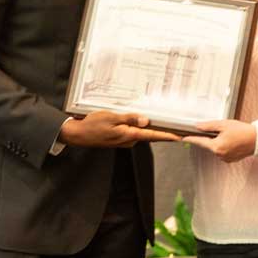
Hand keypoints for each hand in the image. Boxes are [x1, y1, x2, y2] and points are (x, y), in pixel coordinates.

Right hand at [59, 110, 180, 147]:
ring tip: (161, 120)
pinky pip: (133, 132)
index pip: (152, 135)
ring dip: (150, 128)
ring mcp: (124, 140)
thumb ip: (129, 118)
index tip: (179, 137)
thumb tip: (146, 121)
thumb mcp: (111, 117)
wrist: (78, 134)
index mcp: (128, 135)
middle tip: (176, 126)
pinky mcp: (119, 138)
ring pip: (141, 133)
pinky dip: (138, 127)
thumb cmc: (93, 124)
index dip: (167, 136)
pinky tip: (140, 121)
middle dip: (162, 131)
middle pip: (149, 135)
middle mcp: (129, 140)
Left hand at [183, 120, 255, 162]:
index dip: (191, 139)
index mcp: (217, 147)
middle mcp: (220, 155)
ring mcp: (225, 159)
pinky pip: (223, 152)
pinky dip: (224, 146)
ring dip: (219, 141)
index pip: (200, 142)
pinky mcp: (230, 160)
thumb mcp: (224, 124)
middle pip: (209, 144)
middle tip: (221, 129)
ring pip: (216, 148)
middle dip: (211, 137)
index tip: (184, 138)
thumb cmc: (242, 131)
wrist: (257, 140)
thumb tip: (198, 126)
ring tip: (230, 134)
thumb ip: (209, 126)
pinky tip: (233, 140)